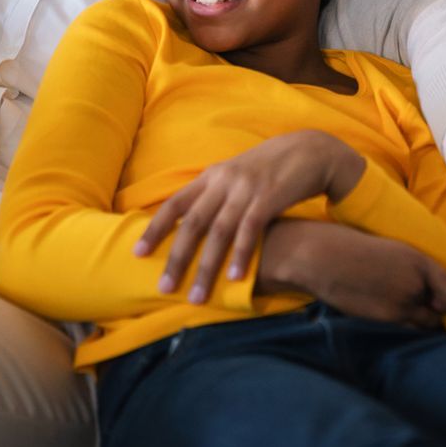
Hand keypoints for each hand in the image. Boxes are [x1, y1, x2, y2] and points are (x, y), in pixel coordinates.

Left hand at [135, 131, 364, 302]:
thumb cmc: (268, 170)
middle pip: (192, 223)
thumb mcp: (234, 177)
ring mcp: (245, 189)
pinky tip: (234, 278)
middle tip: (163, 287)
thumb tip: (190, 225)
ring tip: (196, 295)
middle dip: (176, 257)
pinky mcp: (268, 198)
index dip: (154, 228)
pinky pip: (250, 230)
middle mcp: (222, 182)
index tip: (137, 253)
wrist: (307, 150)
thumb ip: (213, 196)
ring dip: (206, 267)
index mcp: (210, 177)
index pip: (174, 204)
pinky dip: (240, 255)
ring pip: (218, 232)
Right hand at [257, 219, 445, 326]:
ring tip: (399, 309)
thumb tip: (430, 288)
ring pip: (423, 327)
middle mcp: (414, 285)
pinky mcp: (381, 320)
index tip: (440, 299)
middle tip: (420, 306)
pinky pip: (403, 331)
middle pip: (441, 315)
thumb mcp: (389, 248)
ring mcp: (398, 306)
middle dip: (433, 312)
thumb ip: (412, 268)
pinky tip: (384, 314)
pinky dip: (399, 327)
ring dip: (417, 322)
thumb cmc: (348, 245)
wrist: (316, 256)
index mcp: (418, 261)